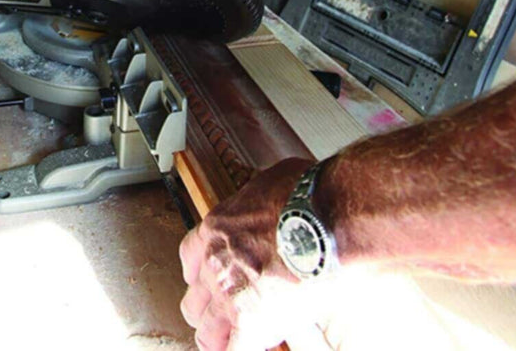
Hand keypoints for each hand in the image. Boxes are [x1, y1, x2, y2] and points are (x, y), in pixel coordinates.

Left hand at [179, 158, 315, 349]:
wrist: (326, 221)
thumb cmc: (308, 197)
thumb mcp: (274, 182)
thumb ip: (264, 200)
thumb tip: (279, 193)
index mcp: (217, 229)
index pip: (190, 258)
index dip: (201, 273)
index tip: (211, 280)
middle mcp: (214, 263)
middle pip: (194, 298)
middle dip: (208, 309)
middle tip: (224, 316)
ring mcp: (228, 294)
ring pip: (207, 331)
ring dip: (220, 337)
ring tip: (235, 341)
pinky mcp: (250, 320)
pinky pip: (235, 350)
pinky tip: (256, 349)